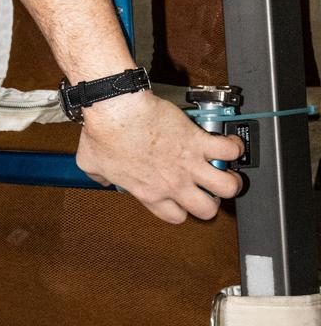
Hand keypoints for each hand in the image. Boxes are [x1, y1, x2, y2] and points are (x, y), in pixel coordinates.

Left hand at [76, 90, 244, 223]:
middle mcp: (173, 183)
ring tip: (227, 172)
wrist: (117, 109)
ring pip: (227, 187)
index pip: (175, 216)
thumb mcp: (91, 163)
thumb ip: (99, 176)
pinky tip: (230, 143)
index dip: (181, 210)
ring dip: (230, 180)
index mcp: (149, 192)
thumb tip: (100, 177)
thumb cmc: (104, 133)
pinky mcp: (198, 141)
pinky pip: (230, 150)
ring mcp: (188, 163)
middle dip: (211, 203)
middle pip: (207, 210)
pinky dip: (234, 147)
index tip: (181, 200)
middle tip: (208, 190)